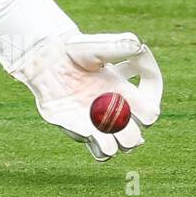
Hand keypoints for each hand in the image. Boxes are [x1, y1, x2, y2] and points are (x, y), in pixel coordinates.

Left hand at [12, 31, 162, 160]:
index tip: (136, 103)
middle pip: (134, 138)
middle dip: (130, 133)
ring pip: (116, 149)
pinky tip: (89, 130)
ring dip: (115, 143)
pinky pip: (96, 150)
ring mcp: (95, 124)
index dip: (147, 112)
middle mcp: (113, 112)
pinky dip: (98, 144)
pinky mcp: (77, 130)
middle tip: (117, 118)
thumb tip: (140, 48)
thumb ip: (120, 46)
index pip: (149, 114)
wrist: (47, 59)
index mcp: (124, 94)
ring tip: (104, 128)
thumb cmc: (73, 51)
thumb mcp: (98, 46)